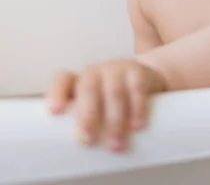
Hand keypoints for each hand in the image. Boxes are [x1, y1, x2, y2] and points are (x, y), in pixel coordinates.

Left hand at [47, 59, 164, 151]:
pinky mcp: (137, 72)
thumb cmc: (109, 100)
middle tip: (88, 140)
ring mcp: (117, 69)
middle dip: (88, 115)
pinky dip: (137, 108)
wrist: (142, 80)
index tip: (55, 112)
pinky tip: (136, 125)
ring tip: (116, 144)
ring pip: (114, 91)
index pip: (62, 79)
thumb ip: (83, 122)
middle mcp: (96, 72)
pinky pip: (137, 88)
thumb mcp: (93, 107)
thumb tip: (76, 152)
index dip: (57, 93)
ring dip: (114, 120)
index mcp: (79, 81)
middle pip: (88, 88)